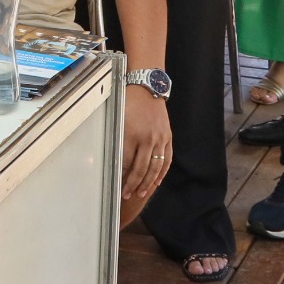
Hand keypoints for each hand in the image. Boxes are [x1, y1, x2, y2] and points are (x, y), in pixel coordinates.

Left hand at [120, 93, 171, 224]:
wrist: (147, 88)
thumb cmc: (129, 103)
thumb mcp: (119, 120)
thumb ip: (118, 140)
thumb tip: (115, 161)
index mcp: (132, 134)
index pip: (126, 162)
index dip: (121, 176)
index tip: (116, 186)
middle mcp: (148, 138)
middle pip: (140, 168)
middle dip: (132, 184)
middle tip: (126, 195)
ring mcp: (160, 139)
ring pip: (154, 167)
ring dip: (147, 183)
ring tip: (140, 193)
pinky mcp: (168, 138)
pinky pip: (166, 160)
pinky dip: (161, 173)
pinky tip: (156, 182)